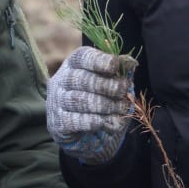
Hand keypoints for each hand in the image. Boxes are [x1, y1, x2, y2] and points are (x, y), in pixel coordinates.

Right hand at [46, 46, 135, 162]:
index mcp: (74, 64)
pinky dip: (94, 121)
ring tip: (121, 109)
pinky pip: (76, 121)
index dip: (99, 60)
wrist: (80, 129)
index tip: (115, 65)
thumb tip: (131, 62)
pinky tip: (106, 122)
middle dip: (105, 85)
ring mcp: (57, 101)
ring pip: (80, 100)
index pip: (82, 57)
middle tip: (123, 90)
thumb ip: (119, 73)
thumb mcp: (109, 83)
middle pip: (81, 79)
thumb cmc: (98, 99)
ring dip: (105, 105)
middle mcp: (62, 80)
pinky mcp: (58, 122)